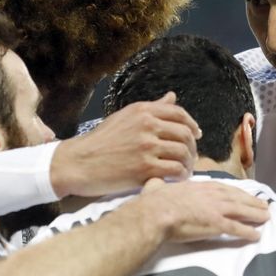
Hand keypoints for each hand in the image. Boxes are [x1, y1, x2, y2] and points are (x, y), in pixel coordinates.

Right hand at [50, 92, 200, 196]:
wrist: (78, 163)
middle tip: (190, 157)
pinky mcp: (145, 167)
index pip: (179, 114)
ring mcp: (146, 146)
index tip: (197, 135)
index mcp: (142, 110)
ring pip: (183, 152)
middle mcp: (146, 125)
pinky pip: (175, 170)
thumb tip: (172, 96)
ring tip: (184, 170)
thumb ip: (151, 108)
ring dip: (188, 163)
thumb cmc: (100, 142)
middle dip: (192, 147)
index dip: (192, 125)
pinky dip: (181, 175)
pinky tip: (177, 179)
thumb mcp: (124, 117)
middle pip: (185, 134)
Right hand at [141, 178, 268, 241]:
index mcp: (200, 186)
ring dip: (256, 214)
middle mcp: (212, 195)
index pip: (225, 188)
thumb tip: (153, 183)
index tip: (246, 195)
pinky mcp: (217, 224)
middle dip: (252, 202)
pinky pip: (237, 229)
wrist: (157, 213)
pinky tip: (256, 235)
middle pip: (238, 198)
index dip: (238, 192)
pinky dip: (248, 231)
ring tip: (266, 218)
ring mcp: (216, 209)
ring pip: (242, 211)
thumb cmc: (154, 202)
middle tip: (264, 206)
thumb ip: (158, 185)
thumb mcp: (157, 187)